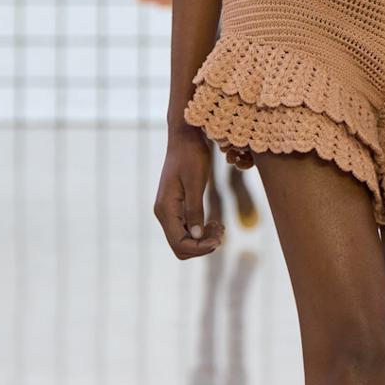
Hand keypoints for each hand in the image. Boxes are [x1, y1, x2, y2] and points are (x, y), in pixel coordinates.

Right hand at [154, 126, 224, 258]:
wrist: (185, 137)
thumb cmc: (191, 155)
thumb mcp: (196, 182)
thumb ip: (194, 210)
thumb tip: (197, 236)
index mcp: (165, 208)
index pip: (179, 243)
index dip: (199, 248)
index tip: (219, 240)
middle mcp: (163, 212)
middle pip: (179, 246)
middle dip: (201, 246)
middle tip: (221, 233)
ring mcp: (168, 210)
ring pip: (183, 239)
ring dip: (202, 239)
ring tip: (220, 227)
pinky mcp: (175, 206)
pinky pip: (186, 228)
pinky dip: (200, 230)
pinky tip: (214, 222)